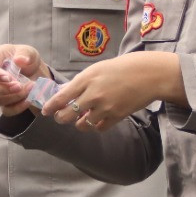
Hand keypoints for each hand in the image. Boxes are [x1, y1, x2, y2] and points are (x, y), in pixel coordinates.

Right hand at [0, 43, 48, 115]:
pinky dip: (18, 107)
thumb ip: (24, 53)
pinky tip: (28, 100)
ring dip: (16, 96)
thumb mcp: (29, 52)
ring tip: (30, 88)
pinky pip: (7, 110)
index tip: (9, 78)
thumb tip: (18, 60)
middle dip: (3, 89)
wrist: (34, 72)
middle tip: (19, 86)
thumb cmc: (26, 58)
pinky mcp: (4, 102)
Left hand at [42, 53, 183, 130]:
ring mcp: (105, 107)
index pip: (61, 97)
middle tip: (61, 117)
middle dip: (61, 118)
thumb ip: (81, 82)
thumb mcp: (98, 69)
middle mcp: (93, 94)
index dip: (51, 107)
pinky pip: (99, 128)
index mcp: (87, 78)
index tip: (46, 111)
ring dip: (79, 124)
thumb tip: (65, 94)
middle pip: (67, 115)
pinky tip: (96, 120)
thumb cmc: (123, 68)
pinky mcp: (116, 116)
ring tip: (81, 119)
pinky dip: (96, 126)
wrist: (149, 74)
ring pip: (83, 124)